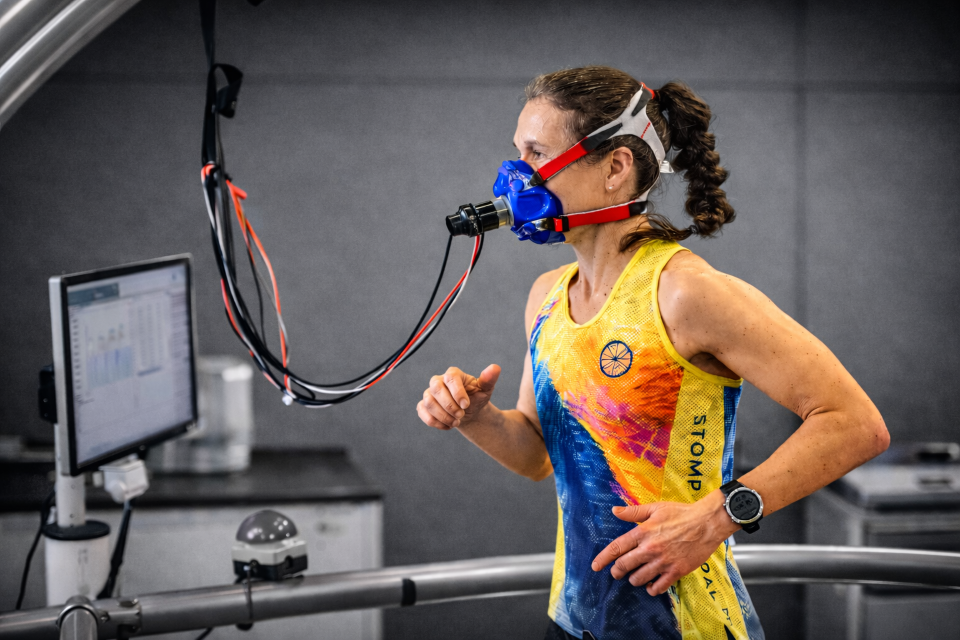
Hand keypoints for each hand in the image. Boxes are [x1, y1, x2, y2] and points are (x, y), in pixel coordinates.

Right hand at [417, 365, 500, 429]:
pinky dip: (435, 422)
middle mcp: (438, 381)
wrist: (469, 412)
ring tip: (456, 422)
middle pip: (436, 389)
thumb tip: (495, 368)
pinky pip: (422, 412)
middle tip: (461, 415)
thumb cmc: (476, 398)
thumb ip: (489, 379)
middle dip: (449, 406)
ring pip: (428, 402)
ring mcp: (429, 393)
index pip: (450, 378)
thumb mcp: (485, 389)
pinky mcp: (423, 406)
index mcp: (453, 374)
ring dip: (443, 416)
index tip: (466, 405)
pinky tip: (448, 426)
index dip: (457, 392)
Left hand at [591, 493, 736, 595]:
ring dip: (633, 580)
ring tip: (635, 577)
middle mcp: (650, 549)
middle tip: (617, 573)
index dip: (603, 558)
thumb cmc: (681, 513)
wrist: (707, 523)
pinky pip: (658, 587)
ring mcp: (663, 562)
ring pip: (638, 579)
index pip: (617, 548)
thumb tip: (614, 511)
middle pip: (624, 566)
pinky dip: (651, 589)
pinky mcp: (676, 571)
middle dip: (617, 572)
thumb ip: (633, 512)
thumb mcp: (655, 508)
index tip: (595, 566)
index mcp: (643, 532)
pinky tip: (650, 585)